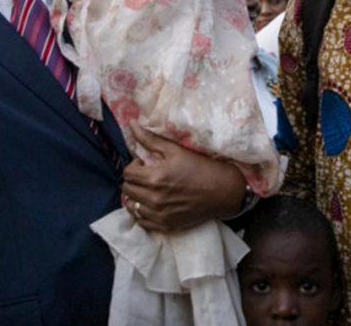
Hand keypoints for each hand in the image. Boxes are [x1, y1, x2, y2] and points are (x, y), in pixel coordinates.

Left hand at [121, 122, 245, 232]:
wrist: (222, 192)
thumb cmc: (200, 168)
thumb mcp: (176, 150)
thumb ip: (150, 139)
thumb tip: (131, 124)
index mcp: (156, 178)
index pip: (127, 173)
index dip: (134, 165)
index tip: (145, 164)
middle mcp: (155, 199)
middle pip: (127, 190)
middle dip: (133, 180)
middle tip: (147, 175)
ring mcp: (160, 215)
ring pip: (132, 206)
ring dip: (136, 196)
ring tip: (148, 189)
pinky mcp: (166, 226)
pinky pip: (142, 222)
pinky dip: (143, 212)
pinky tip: (153, 203)